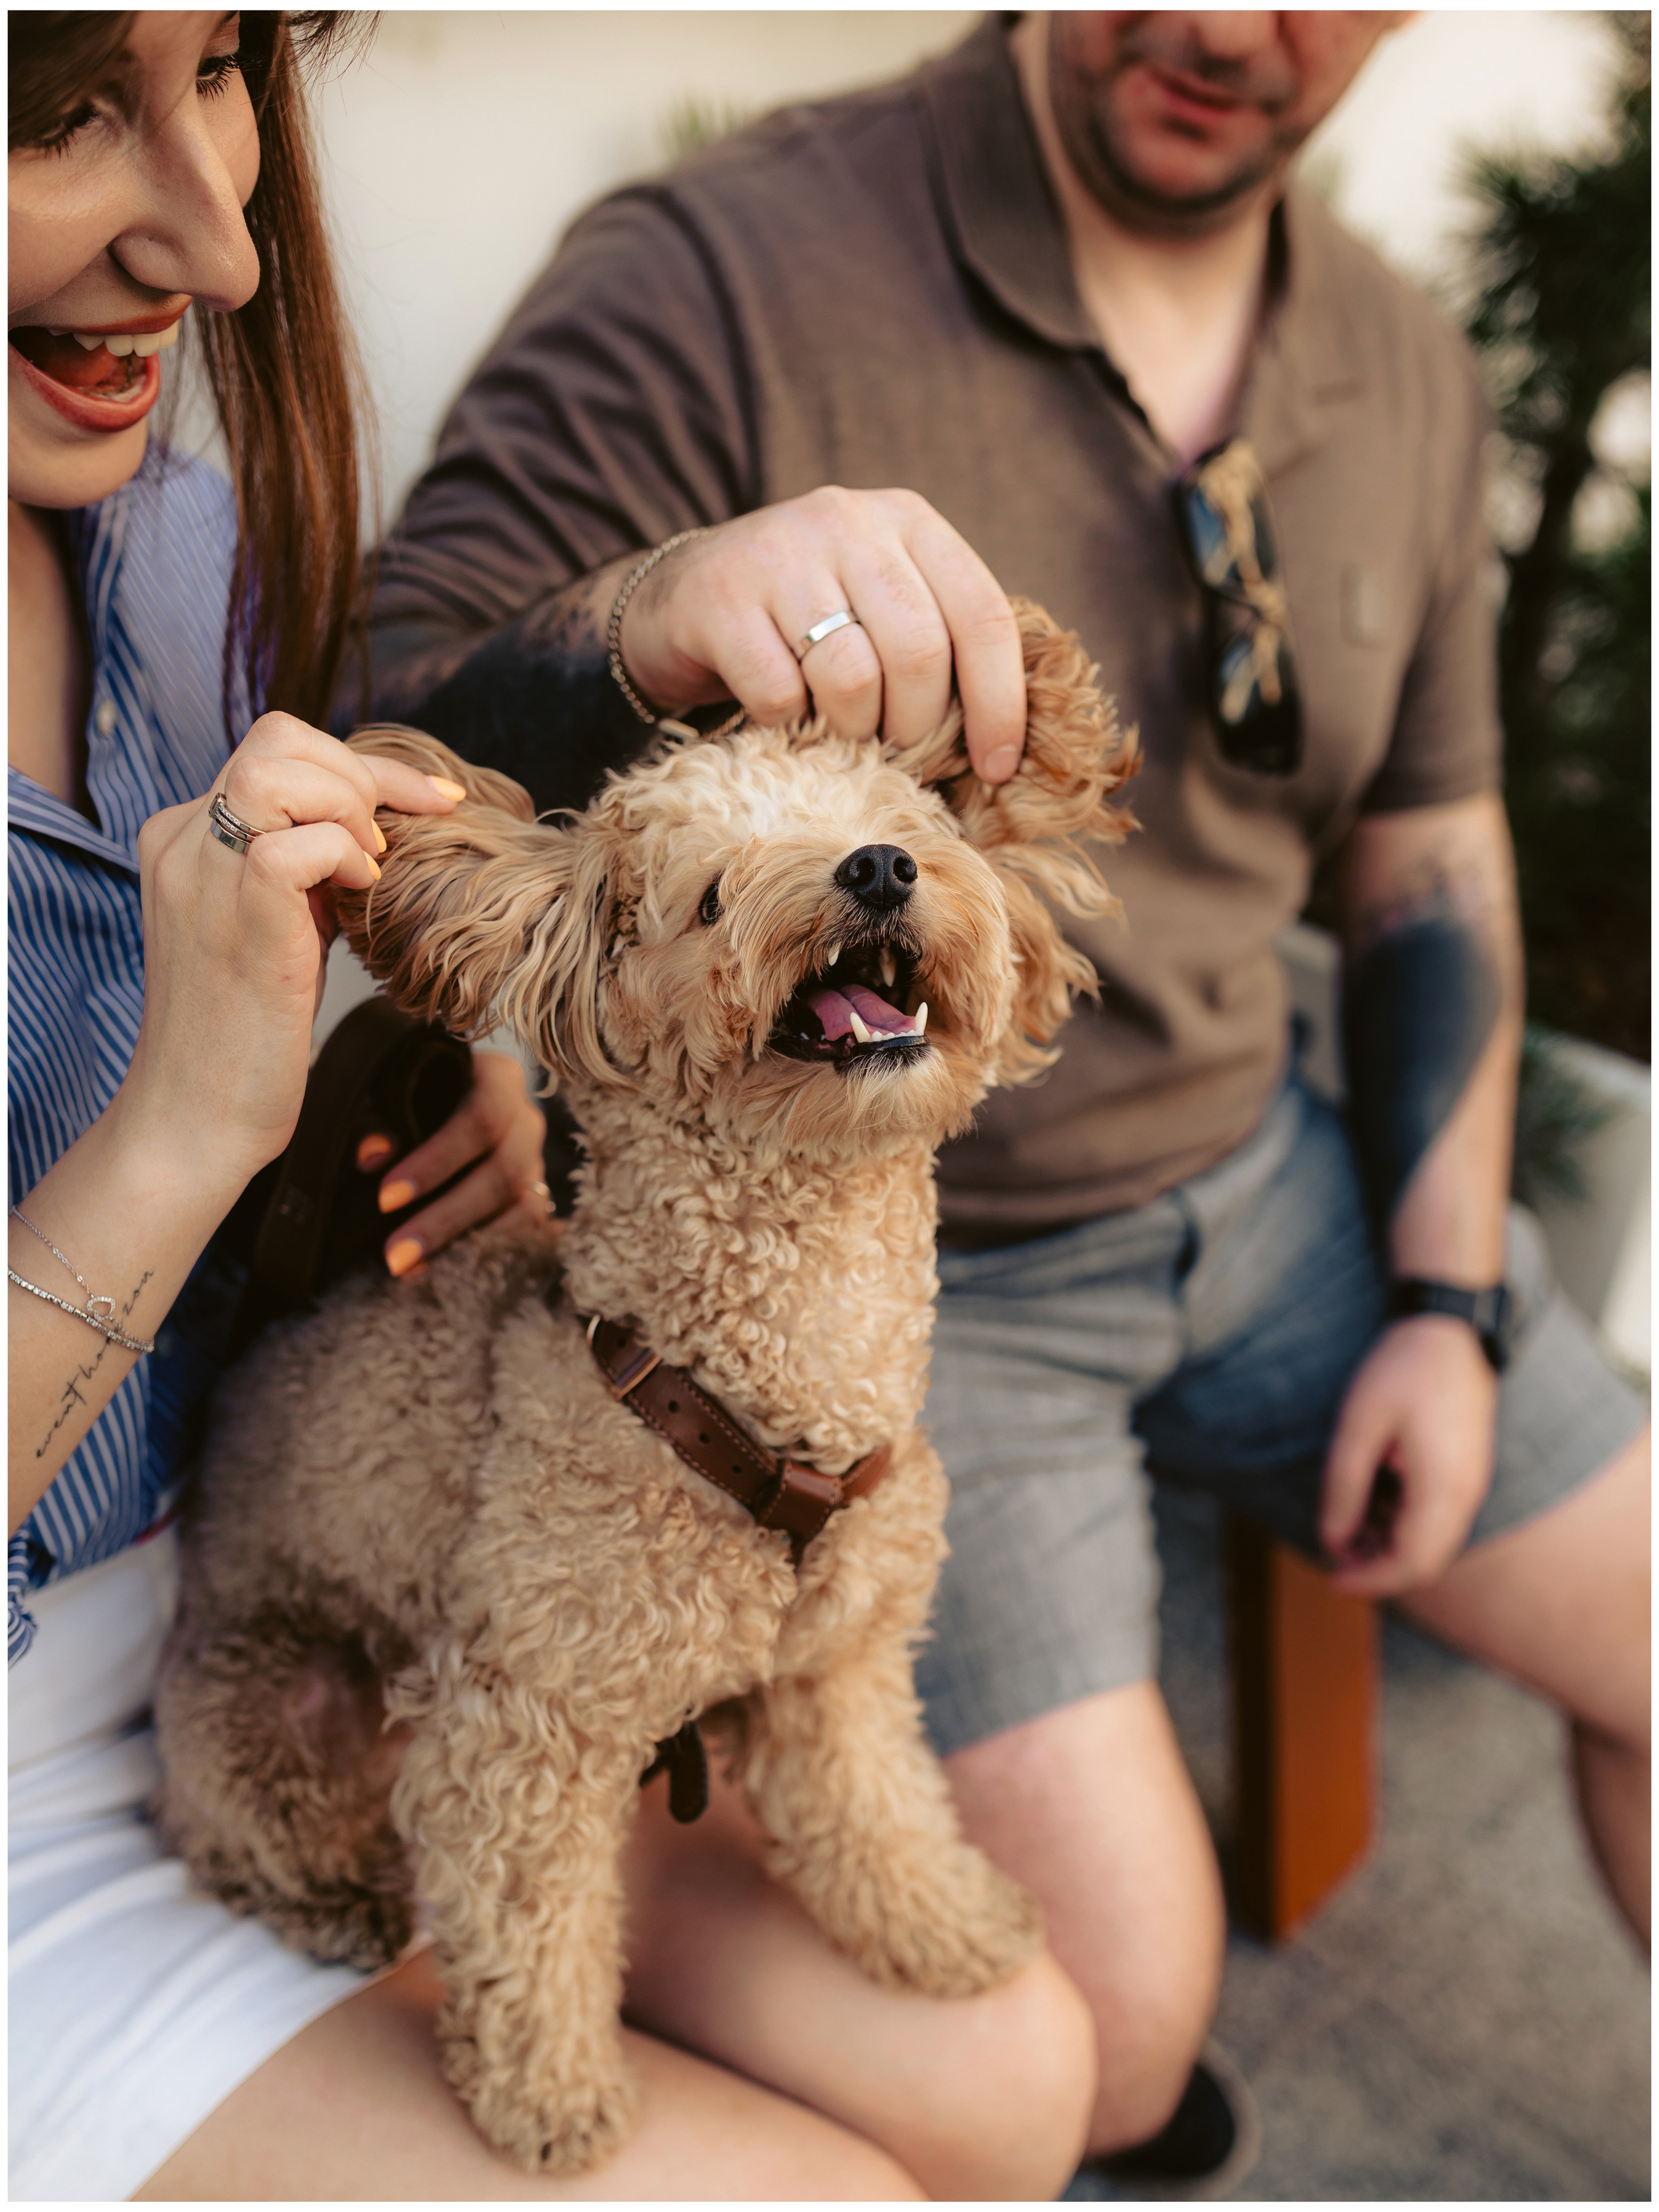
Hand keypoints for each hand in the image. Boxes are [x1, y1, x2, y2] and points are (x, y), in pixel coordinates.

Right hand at [121, 714, 463, 1196]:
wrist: (197, 1115)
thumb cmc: (248, 1029)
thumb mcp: (276, 922)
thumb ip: (304, 867)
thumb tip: (374, 827)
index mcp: (185, 836)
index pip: (273, 748)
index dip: (357, 765)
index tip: (424, 802)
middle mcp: (182, 842)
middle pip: (275, 736)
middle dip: (361, 773)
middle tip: (395, 838)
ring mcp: (201, 877)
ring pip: (274, 768)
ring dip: (347, 805)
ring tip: (369, 866)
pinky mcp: (238, 920)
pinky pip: (294, 843)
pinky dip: (343, 853)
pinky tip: (361, 893)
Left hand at [356, 1051, 549, 1276]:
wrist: (429, 1109)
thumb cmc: (404, 1096)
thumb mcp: (386, 1093)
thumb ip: (374, 1116)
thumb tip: (373, 1156)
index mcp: (497, 1079)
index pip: (481, 1117)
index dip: (435, 1161)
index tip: (385, 1198)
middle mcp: (526, 1119)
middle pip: (504, 1171)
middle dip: (446, 1218)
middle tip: (393, 1254)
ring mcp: (536, 1161)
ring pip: (521, 1208)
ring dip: (464, 1244)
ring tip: (408, 1269)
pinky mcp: (536, 1197)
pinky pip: (525, 1233)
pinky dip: (485, 1254)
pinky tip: (439, 1272)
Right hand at [618, 487, 1027, 779]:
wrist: (677, 598)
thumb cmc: (802, 621)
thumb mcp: (878, 603)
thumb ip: (937, 640)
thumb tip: (1002, 742)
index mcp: (908, 521)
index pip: (982, 613)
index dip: (1000, 702)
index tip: (997, 768)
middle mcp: (849, 521)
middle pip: (920, 651)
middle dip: (918, 726)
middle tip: (899, 754)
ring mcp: (781, 553)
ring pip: (852, 676)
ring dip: (852, 731)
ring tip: (838, 734)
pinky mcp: (722, 598)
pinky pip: (781, 694)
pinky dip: (787, 726)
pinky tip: (780, 718)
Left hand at [1320, 1316, 1498, 1597]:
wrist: (1449, 1327)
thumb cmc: (1402, 1369)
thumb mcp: (1359, 1426)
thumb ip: (1344, 1487)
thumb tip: (1332, 1539)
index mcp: (1443, 1488)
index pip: (1412, 1563)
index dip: (1371, 1580)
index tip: (1332, 1580)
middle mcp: (1467, 1493)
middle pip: (1426, 1561)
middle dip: (1379, 1568)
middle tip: (1335, 1557)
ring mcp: (1472, 1481)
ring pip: (1435, 1542)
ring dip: (1392, 1547)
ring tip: (1347, 1530)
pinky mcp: (1468, 1469)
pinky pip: (1441, 1518)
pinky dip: (1406, 1526)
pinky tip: (1374, 1505)